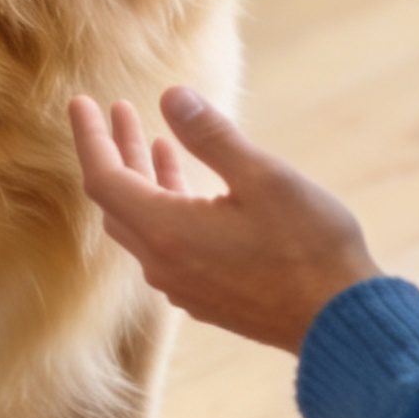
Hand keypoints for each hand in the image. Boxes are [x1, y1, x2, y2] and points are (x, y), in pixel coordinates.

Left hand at [69, 87, 379, 354]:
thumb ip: (210, 136)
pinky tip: (189, 189)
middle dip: (115, 152)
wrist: (338, 322)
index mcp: (168, 232)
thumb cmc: (307, 247)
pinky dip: (164, 207)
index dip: (89, 137)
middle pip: (118, 202)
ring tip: (155, 140)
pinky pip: (166, 245)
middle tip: (119, 111)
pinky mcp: (206, 295)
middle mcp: (164, 264)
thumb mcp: (262, 177)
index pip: (103, 179)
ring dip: (143, 179)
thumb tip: (170, 95)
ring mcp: (184, 285)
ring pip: (143, 225)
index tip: (80, 102)